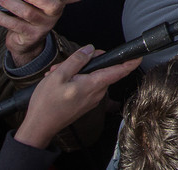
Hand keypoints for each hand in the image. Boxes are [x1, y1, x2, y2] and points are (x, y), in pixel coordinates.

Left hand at [0, 0, 91, 67]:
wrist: (22, 42)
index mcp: (55, 4)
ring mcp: (42, 27)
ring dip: (12, 5)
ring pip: (29, 13)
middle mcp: (53, 16)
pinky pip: (15, 25)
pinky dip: (2, 18)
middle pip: (51, 4)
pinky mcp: (30, 36)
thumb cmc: (26, 15)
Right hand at [14, 45, 140, 149]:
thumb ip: (77, 60)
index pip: (118, 71)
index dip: (129, 62)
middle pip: (101, 70)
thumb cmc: (47, 103)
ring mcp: (92, 100)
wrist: (39, 127)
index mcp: (93, 85)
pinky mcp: (85, 103)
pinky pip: (86, 86)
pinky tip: (60, 82)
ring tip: (57, 74)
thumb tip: (90, 50)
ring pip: (91, 77)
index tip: (138, 55)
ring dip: (76, 72)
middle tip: (64, 64)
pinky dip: (75, 81)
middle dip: (84, 62)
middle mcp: (97, 93)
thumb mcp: (58, 75)